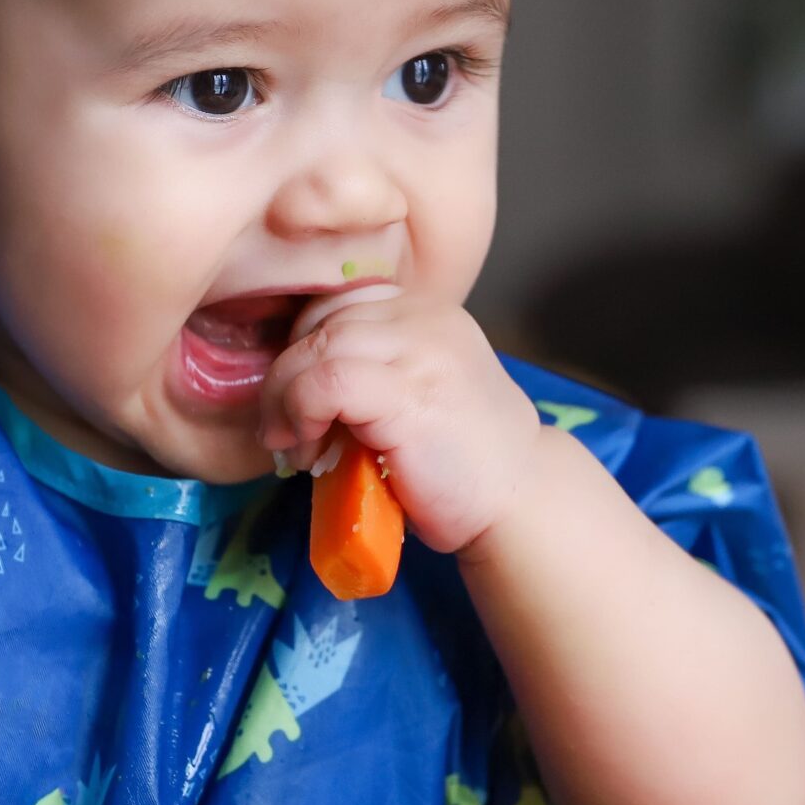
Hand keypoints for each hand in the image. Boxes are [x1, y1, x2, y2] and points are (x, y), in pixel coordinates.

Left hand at [261, 289, 543, 554]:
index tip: (297, 400)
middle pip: (321, 320)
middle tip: (285, 430)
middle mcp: (425, 318)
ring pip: (316, 346)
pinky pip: (325, 382)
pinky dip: (299, 412)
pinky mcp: (409, 392)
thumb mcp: (415, 394)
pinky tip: (307, 449)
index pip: (338, 302)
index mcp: (426, 311)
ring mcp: (420, 350)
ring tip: (296, 445)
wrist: (519, 502)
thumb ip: (371, 370)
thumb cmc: (460, 462)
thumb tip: (287, 382)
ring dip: (285, 399)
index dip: (302, 349)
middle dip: (286, 374)